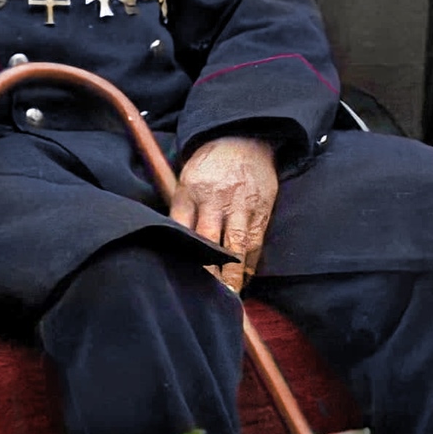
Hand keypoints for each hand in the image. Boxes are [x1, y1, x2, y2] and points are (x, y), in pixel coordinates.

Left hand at [169, 137, 278, 292]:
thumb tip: (172, 238)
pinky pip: (255, 240)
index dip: (181, 252)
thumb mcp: (186, 177)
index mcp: (189, 190)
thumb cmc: (209, 163)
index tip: (177, 275)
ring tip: (229, 295)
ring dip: (233, 273)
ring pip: (235, 244)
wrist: (243, 138)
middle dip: (206, 269)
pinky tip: (246, 277)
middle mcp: (214, 198)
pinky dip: (251, 261)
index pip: (180, 226)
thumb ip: (181, 206)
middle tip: (205, 294)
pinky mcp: (261, 208)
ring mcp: (240, 204)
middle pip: (207, 239)